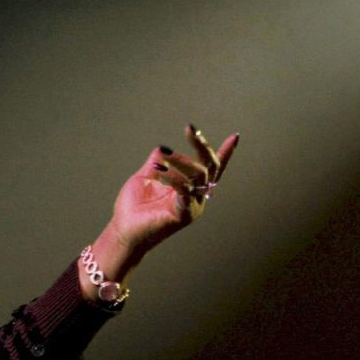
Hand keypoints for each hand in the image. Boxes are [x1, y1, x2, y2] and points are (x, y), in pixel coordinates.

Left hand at [81, 125, 238, 301]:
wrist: (123, 231)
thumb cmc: (134, 208)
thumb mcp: (146, 178)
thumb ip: (157, 163)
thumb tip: (162, 147)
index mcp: (190, 187)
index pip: (211, 168)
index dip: (225, 153)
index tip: (235, 136)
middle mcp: (196, 196)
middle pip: (209, 167)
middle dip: (202, 145)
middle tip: (190, 129)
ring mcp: (192, 206)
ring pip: (198, 175)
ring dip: (181, 160)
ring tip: (164, 154)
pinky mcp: (184, 215)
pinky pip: (185, 191)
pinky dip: (174, 178)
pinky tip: (160, 172)